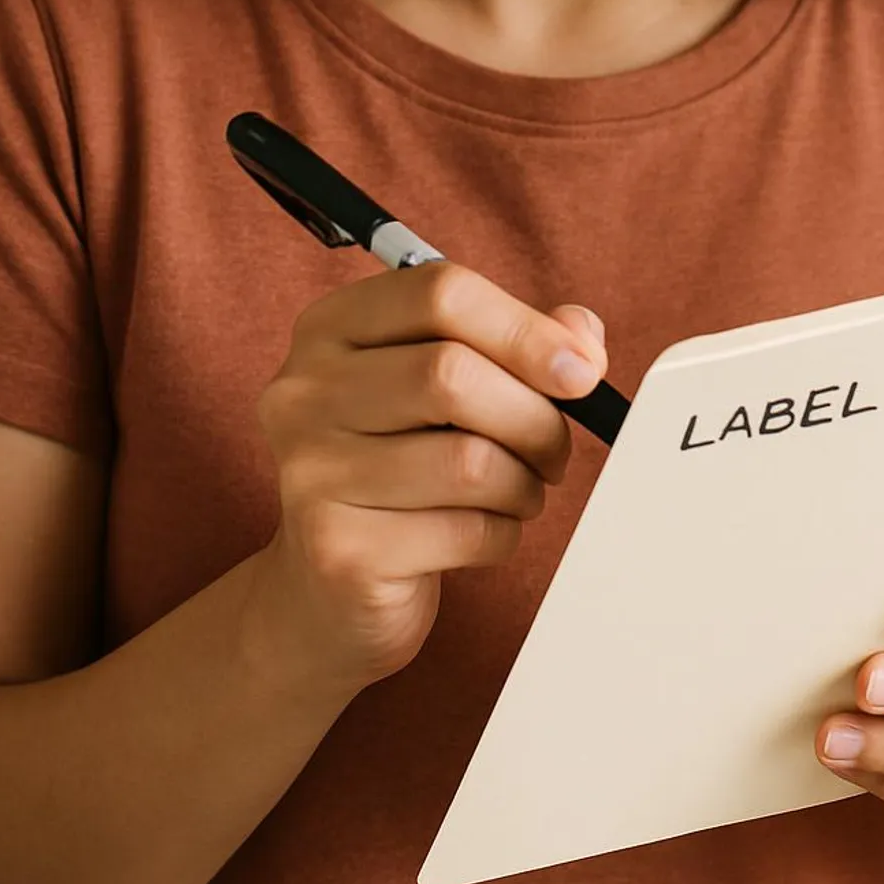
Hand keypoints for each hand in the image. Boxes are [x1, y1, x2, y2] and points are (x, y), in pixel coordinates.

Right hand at [244, 262, 606, 701]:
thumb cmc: (405, 466)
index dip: (526, 328)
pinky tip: (482, 533)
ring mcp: (311, 473)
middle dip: (535, 418)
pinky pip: (467, 530)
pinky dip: (502, 534)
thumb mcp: (451, 388)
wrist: (331, 591)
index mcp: (330, 328)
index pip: (439, 292)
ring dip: (523, 483)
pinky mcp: (338, 551)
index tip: (581, 370)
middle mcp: (302, 392)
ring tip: (517, 493)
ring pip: (470, 460)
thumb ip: (518, 344)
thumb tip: (581, 336)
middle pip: (453, 374)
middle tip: (553, 451)